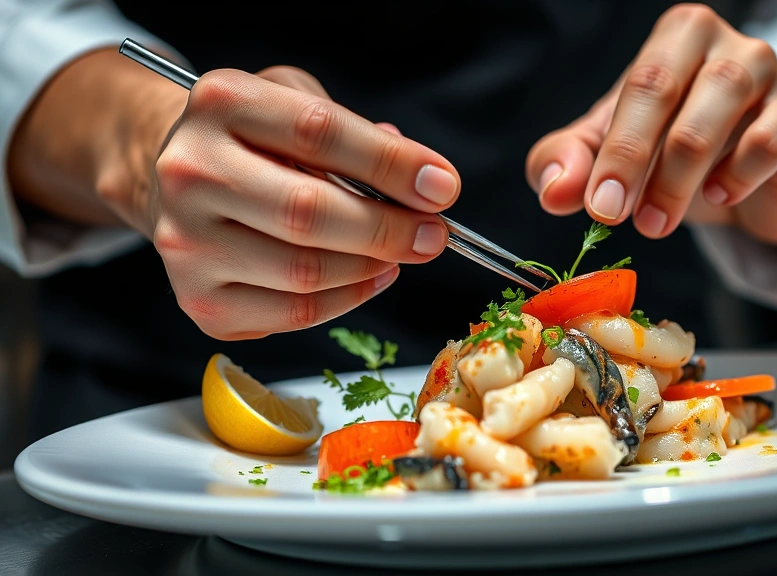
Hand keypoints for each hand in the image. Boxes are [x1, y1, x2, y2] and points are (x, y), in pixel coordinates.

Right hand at [138, 66, 460, 339]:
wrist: (175, 180)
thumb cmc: (255, 141)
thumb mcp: (298, 103)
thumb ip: (358, 133)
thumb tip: (423, 181)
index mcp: (221, 103)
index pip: (319, 133)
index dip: (391, 164)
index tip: (443, 187)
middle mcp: (190, 171)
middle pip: (308, 211)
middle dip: (389, 229)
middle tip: (434, 234)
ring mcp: (186, 242)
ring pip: (304, 272)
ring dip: (373, 267)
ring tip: (402, 252)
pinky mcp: (200, 300)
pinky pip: (294, 313)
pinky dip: (348, 299)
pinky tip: (371, 278)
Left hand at [526, 4, 776, 246]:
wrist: (759, 185)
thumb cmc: (681, 156)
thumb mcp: (616, 156)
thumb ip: (572, 164)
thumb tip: (555, 191)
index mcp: (673, 40)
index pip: (637, 85)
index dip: (614, 148)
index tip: (598, 206)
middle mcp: (722, 43)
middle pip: (665, 89)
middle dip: (633, 159)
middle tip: (615, 215)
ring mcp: (768, 72)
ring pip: (715, 114)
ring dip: (678, 178)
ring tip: (657, 221)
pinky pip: (770, 139)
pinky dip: (738, 175)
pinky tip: (719, 195)